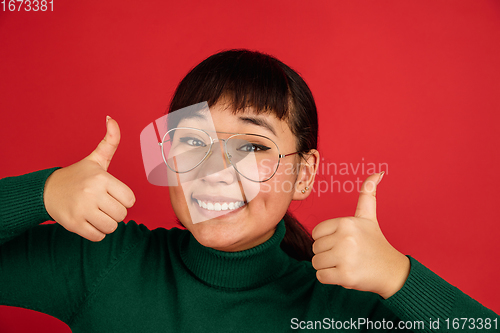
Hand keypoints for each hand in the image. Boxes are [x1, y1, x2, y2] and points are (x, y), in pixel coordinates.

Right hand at [43, 116, 135, 241]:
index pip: (130, 200)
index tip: (113, 195)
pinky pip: (98, 236)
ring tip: (97, 213)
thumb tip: (112, 119)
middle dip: (115, 212)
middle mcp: (92, 193)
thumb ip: (110, 141)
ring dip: (107, 223)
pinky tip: (89, 221)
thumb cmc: (78, 176)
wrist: (48, 191)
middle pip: (122, 215)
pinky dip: (97, 233)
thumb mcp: (96, 159)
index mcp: (101, 178)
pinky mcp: (74, 224)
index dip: (124, 199)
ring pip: (112, 227)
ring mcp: (82, 210)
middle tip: (104, 205)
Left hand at [311, 172, 409, 298]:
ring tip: (345, 263)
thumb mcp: (369, 217)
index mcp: (346, 222)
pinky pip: (320, 277)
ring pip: (316, 262)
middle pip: (315, 248)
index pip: (316, 233)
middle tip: (346, 255)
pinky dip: (329, 278)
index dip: (327, 239)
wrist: (392, 271)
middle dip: (327, 254)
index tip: (343, 242)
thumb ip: (368, 194)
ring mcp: (345, 257)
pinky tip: (344, 274)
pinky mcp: (345, 275)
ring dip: (327, 266)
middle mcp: (345, 238)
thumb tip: (378, 173)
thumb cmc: (375, 243)